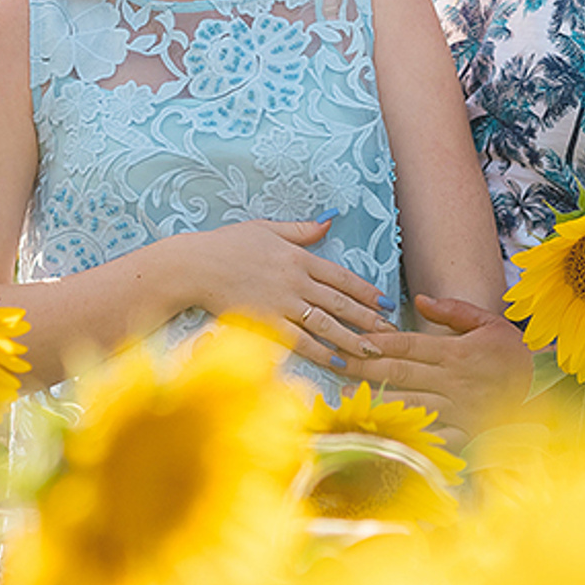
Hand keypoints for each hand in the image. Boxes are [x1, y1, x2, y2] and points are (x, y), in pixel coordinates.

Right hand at [171, 218, 397, 371]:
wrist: (195, 266)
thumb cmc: (227, 244)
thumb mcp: (266, 228)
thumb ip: (300, 229)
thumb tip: (329, 222)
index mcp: (298, 257)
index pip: (340, 276)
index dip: (365, 290)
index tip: (384, 302)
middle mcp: (296, 281)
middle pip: (339, 303)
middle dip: (367, 319)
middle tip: (390, 332)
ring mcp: (282, 303)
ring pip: (326, 324)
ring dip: (352, 339)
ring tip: (374, 352)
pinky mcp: (266, 323)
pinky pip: (300, 340)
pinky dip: (321, 352)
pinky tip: (338, 362)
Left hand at [360, 294, 532, 439]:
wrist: (545, 390)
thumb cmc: (511, 353)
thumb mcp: (487, 322)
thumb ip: (453, 310)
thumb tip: (420, 299)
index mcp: (456, 352)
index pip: (407, 344)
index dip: (376, 342)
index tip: (350, 339)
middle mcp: (453, 380)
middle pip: (400, 372)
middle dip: (363, 367)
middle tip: (332, 361)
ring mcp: (457, 408)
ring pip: (409, 403)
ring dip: (376, 398)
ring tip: (346, 395)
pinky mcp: (463, 433)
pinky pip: (430, 434)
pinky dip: (405, 433)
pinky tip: (381, 430)